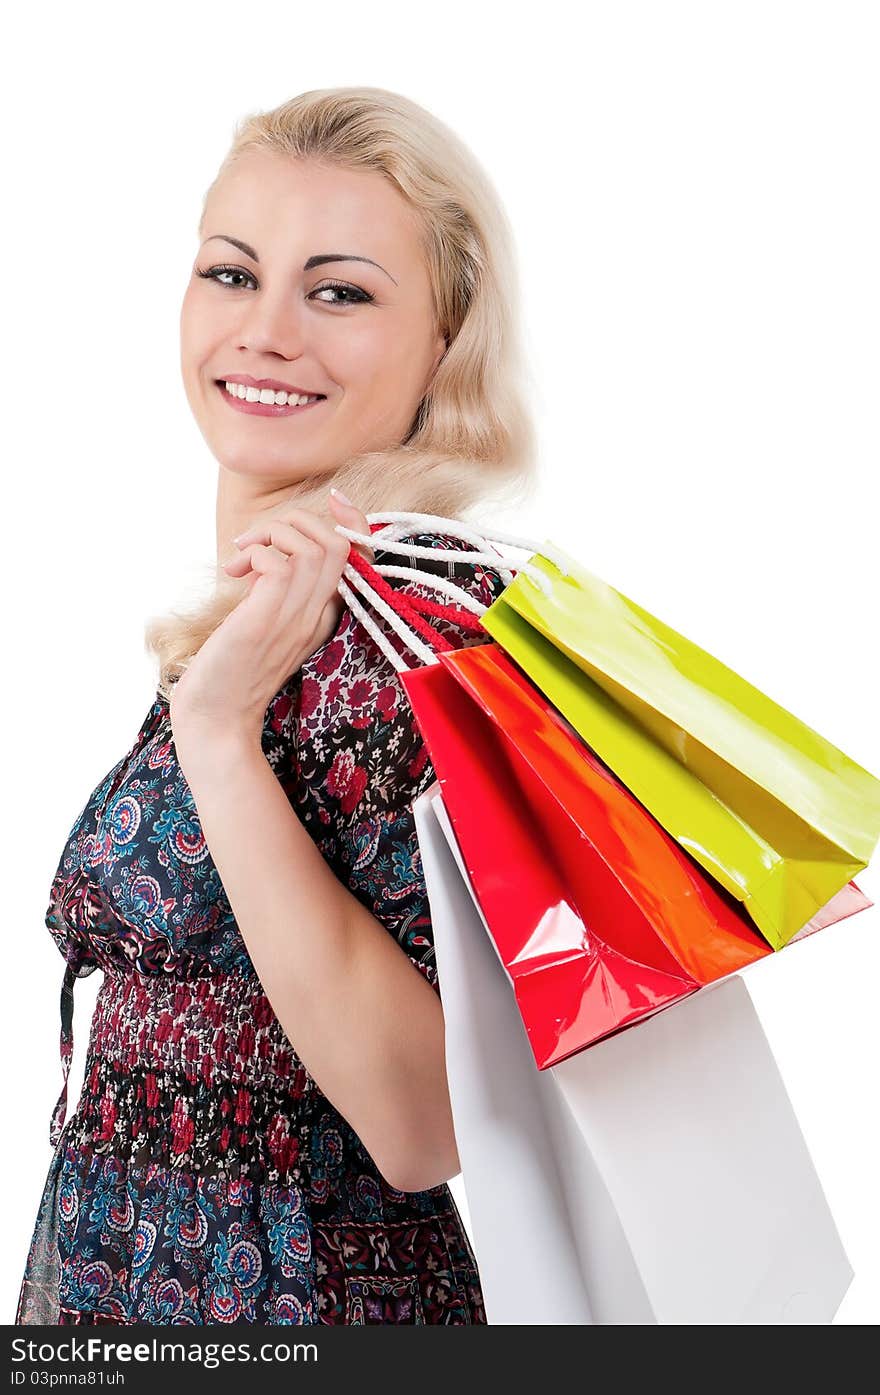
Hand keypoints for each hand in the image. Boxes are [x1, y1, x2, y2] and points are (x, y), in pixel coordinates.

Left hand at [169, 490, 374, 751]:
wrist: (214, 718)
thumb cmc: (231, 669)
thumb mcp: (264, 620)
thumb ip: (276, 588)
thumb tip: (270, 548)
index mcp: (321, 615)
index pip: (359, 558)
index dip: (355, 520)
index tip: (336, 498)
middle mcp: (316, 615)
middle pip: (337, 542)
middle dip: (295, 521)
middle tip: (255, 543)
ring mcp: (294, 619)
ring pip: (312, 546)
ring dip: (271, 534)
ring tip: (240, 557)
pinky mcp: (265, 621)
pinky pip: (278, 563)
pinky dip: (255, 554)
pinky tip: (233, 574)